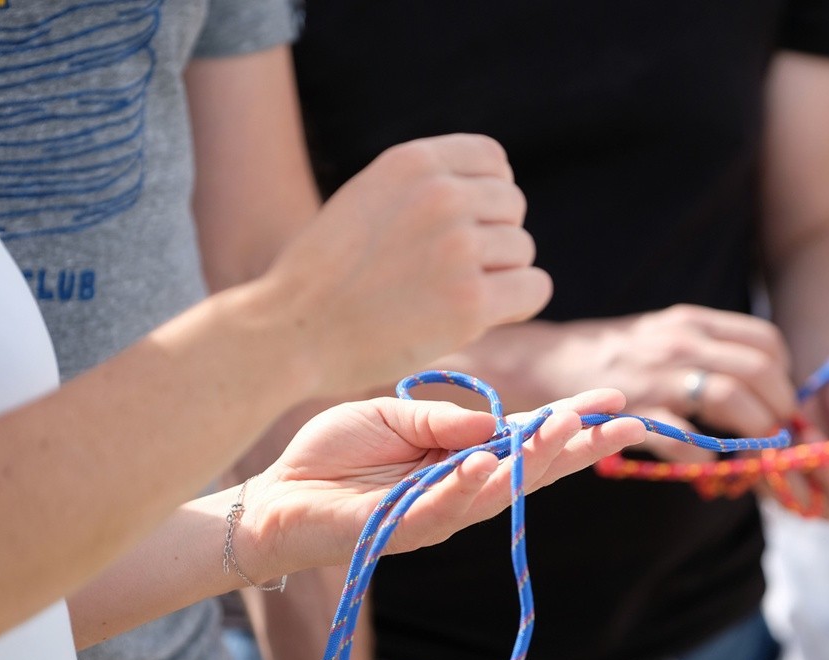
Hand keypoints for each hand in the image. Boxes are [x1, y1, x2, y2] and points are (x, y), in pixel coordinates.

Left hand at [238, 391, 645, 576]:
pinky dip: (467, 487)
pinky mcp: (403, 531)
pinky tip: (489, 464)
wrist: (277, 495)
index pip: (528, 439)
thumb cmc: (335, 454)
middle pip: (533, 470)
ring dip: (536, 461)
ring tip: (568, 429)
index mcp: (464, 455)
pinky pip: (443, 509)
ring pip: (500, 491)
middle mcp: (463, 487)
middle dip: (580, 447)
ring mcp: (439, 513)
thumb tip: (492, 427)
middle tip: (626, 424)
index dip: (570, 421)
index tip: (614, 400)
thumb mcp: (392, 417)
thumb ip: (442, 422)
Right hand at [264, 134, 553, 395]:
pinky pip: (535, 288)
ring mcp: (460, 248)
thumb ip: (426, 187)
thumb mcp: (369, 197)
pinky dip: (518, 302)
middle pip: (512, 206)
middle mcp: (442, 196)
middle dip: (492, 237)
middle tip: (450, 272)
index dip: (487, 194)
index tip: (466, 225)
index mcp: (414, 162)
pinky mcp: (472, 301)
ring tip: (451, 295)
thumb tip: (499, 193)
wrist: (293, 330)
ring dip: (499, 275)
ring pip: (523, 250)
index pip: (494, 159)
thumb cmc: (327, 274)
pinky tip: (483, 314)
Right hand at [547, 304, 795, 460]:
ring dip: (755, 433)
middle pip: (760, 372)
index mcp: (693, 323)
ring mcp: (659, 377)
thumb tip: (761, 378)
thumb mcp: (666, 332)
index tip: (779, 399)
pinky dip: (706, 455)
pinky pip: (687, 438)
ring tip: (755, 454)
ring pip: (732, 400)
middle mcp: (681, 343)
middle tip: (779, 435)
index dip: (784, 375)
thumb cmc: (616, 354)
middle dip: (780, 409)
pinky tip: (707, 462)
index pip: (766, 342)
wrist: (551, 362)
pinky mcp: (636, 411)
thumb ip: (708, 348)